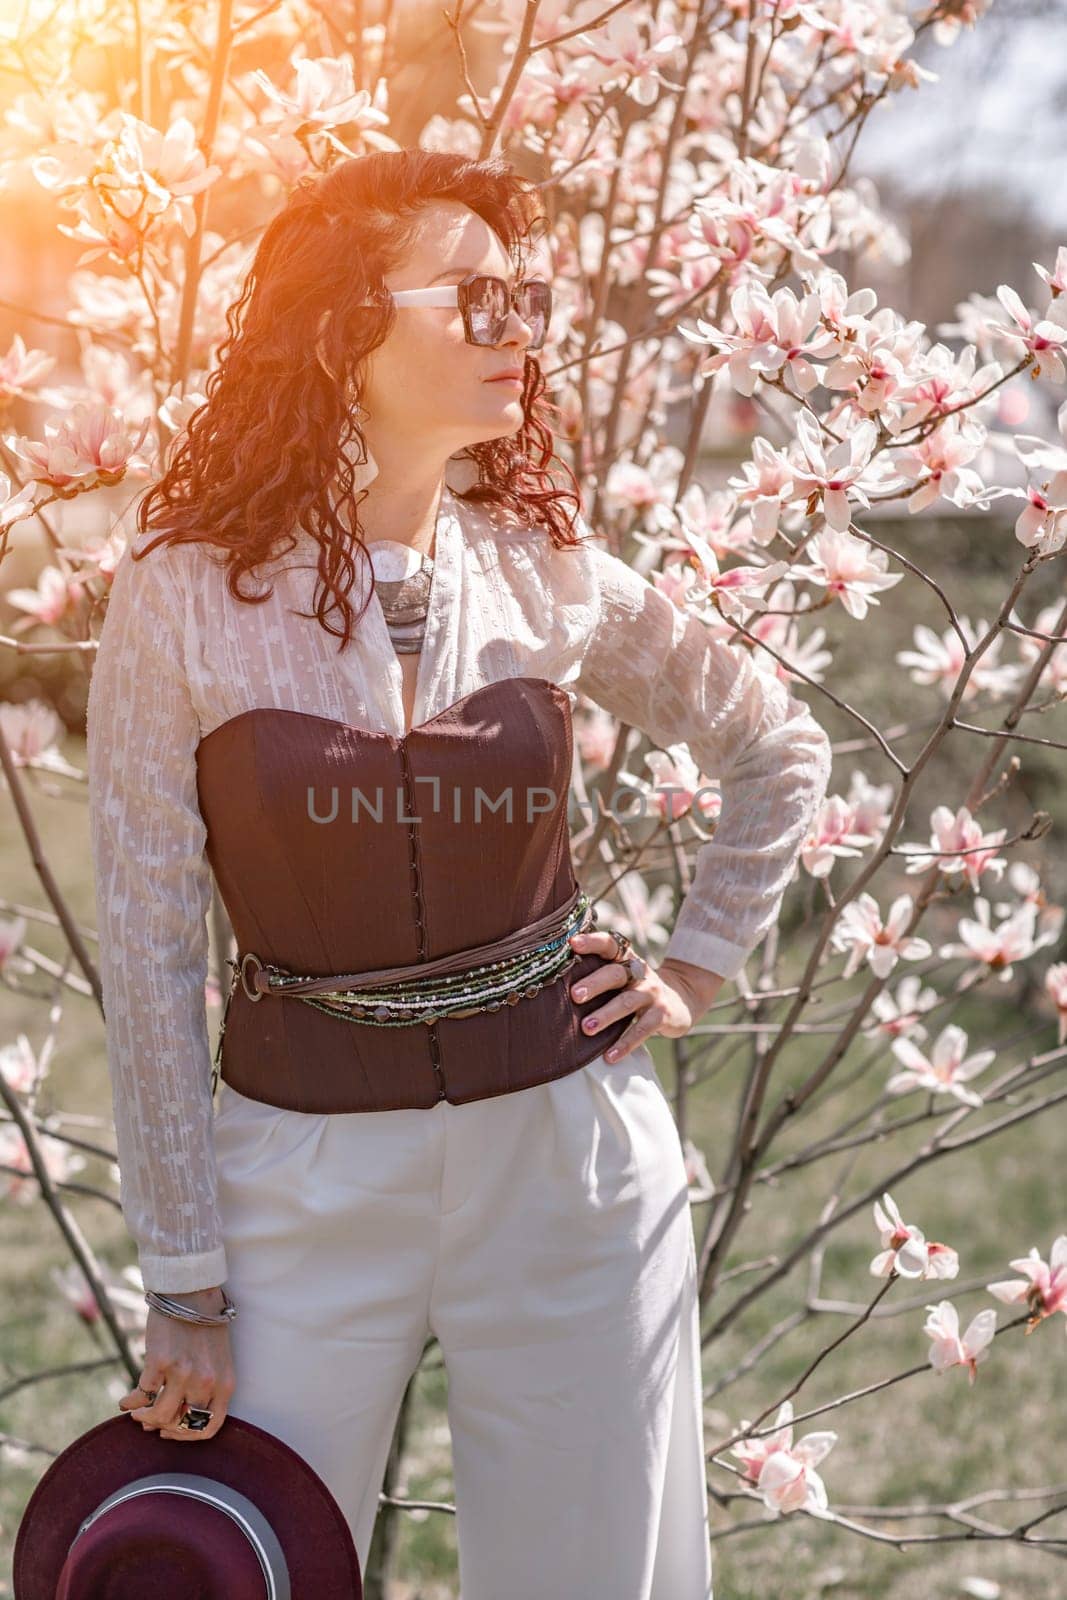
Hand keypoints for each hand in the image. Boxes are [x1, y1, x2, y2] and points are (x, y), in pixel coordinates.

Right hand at [118, 1285, 235, 1442]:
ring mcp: (183, 1373)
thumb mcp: (217, 1359)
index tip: (171, 1432)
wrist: (191, 1290)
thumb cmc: (203, 1324)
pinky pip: (142, 1395)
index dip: (187, 1437)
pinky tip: (124, 1402)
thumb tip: (172, 1415)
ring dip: (144, 1418)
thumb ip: (203, 1387)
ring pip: (160, 1415)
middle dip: (163, 1427)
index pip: (209, 1428)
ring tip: (136, 1413)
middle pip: (182, 1426)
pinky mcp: (160, 1363)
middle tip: (149, 1423)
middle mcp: (206, 1382)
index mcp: (224, 1383)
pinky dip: (130, 1403)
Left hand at [567, 932, 724, 1062]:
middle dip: (594, 984)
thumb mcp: (623, 976)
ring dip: (606, 1015)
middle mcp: (640, 973)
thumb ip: (599, 973)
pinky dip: (625, 1044)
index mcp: (626, 959)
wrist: (681, 1000)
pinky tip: (610, 1056)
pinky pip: (642, 1029)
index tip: (572, 943)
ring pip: (627, 1003)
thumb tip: (554, 980)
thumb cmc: (636, 988)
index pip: (610, 944)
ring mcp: (652, 993)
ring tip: (587, 1028)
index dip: (592, 942)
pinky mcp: (662, 1015)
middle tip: (574, 995)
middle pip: (616, 974)